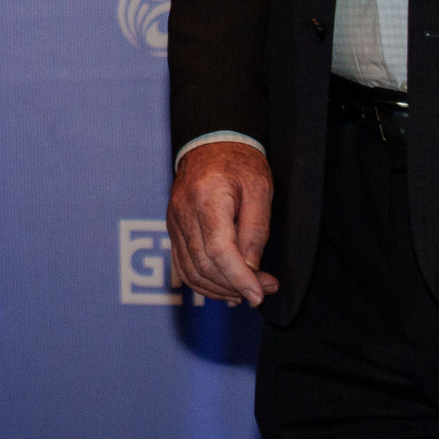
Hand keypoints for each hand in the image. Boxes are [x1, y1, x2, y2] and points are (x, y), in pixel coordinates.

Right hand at [167, 141, 280, 305]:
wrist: (210, 144)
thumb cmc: (239, 163)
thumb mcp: (260, 190)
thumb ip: (256, 230)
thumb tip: (252, 269)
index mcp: (207, 198)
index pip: (219, 250)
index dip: (239, 278)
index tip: (260, 295)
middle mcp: (184, 212)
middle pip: (204, 265)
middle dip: (236, 286)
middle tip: (265, 290)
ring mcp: (174, 221)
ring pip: (191, 271)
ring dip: (220, 290)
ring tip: (248, 291)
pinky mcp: (173, 228)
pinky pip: (183, 265)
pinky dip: (204, 282)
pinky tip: (226, 287)